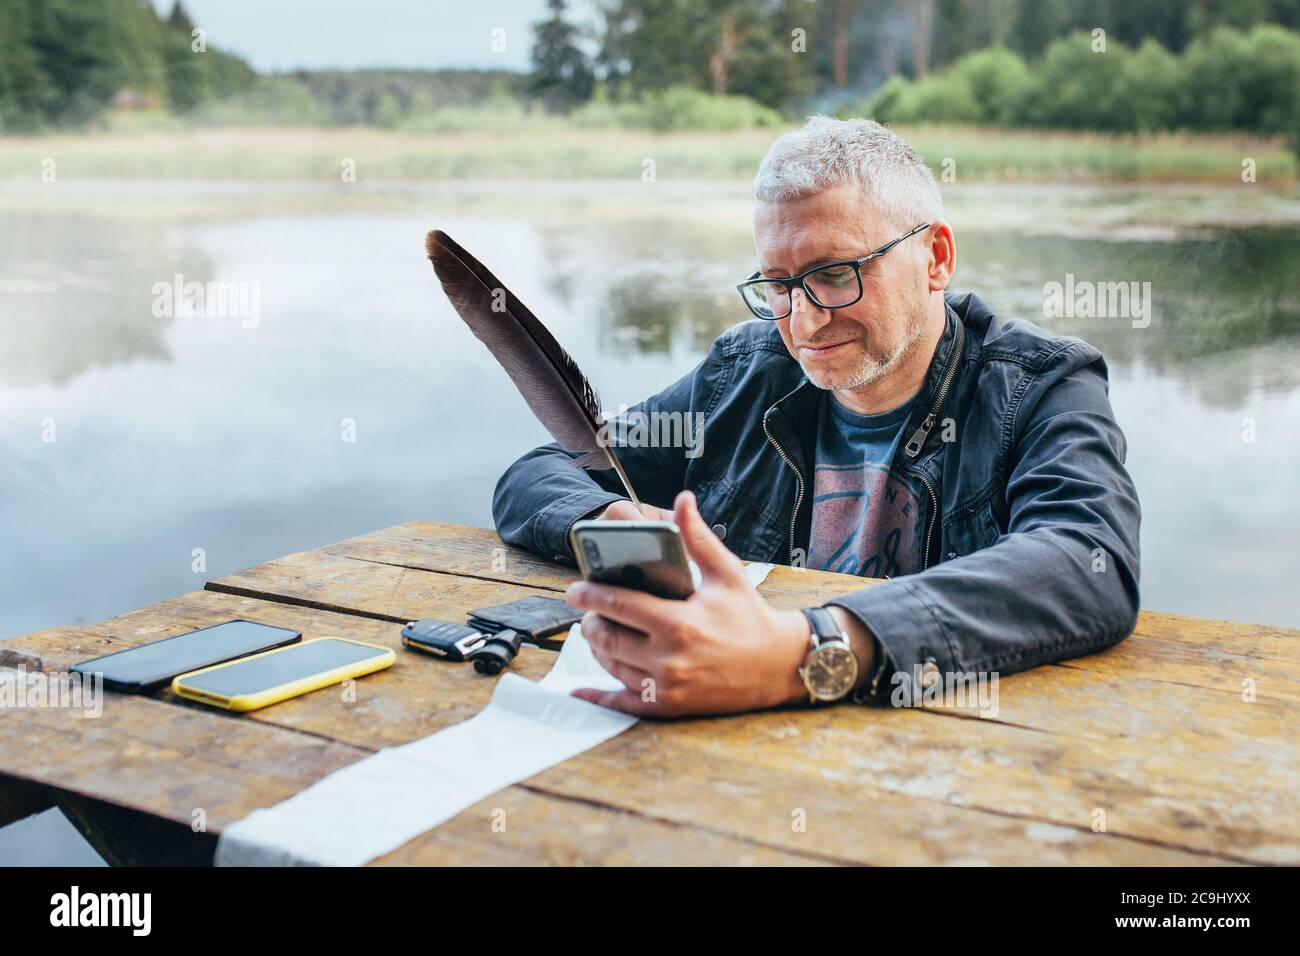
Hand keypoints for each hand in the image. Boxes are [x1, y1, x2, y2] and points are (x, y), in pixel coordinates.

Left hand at [565, 490, 811, 716]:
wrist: (780, 665)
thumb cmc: (749, 615)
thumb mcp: (726, 573)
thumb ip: (697, 538)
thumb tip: (682, 500)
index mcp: (679, 623)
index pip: (619, 604)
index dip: (590, 594)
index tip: (574, 588)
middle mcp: (669, 658)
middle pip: (608, 637)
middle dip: (590, 621)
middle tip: (587, 610)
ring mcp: (668, 686)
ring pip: (612, 665)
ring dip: (597, 647)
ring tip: (597, 630)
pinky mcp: (670, 706)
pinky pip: (623, 704)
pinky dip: (599, 697)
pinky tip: (580, 691)